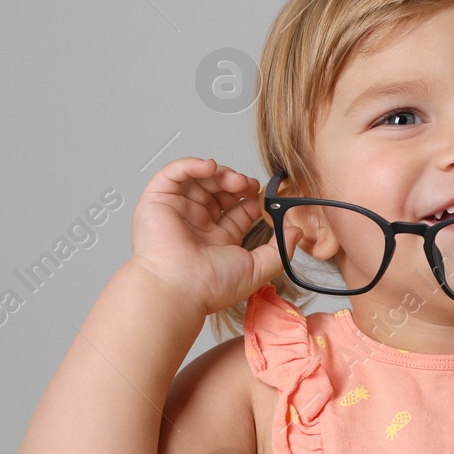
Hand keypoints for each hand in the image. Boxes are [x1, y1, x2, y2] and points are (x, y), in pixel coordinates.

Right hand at [129, 157, 294, 315]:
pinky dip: (192, 164)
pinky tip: (209, 167)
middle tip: (249, 185)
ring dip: (219, 173)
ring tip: (232, 180)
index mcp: (216, 239)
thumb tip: (296, 232)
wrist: (179, 289)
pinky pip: (174, 173)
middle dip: (236, 183)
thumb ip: (279, 249)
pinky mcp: (157, 200)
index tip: (264, 193)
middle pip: (218, 190)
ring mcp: (176, 211)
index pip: (235, 209)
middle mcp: (196, 224)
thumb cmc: (209, 285)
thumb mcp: (257, 268)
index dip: (250, 197)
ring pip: (199, 179)